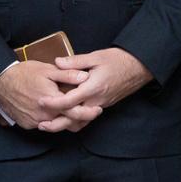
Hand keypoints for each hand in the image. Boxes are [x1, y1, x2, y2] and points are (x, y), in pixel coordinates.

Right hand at [0, 61, 89, 130]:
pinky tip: (58, 112)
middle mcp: (43, 115)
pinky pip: (44, 125)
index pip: (74, 112)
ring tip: (76, 112)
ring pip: (56, 125)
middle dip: (80, 118)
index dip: (88, 112)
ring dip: (66, 120)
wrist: (1, 81)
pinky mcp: (27, 124)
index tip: (97, 109)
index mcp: (51, 101)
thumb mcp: (48, 70)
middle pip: (67, 122)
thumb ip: (68, 74)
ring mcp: (34, 121)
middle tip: (90, 112)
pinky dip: (52, 120)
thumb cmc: (25, 73)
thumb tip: (85, 76)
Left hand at [38, 48, 152, 130]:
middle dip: (56, 124)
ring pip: (82, 121)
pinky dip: (77, 121)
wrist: (140, 67)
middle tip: (41, 124)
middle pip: (74, 118)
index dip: (53, 103)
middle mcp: (96, 100)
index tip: (40, 101)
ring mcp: (101, 104)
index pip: (69, 101)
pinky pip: (88, 118)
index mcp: (93, 88)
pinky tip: (68, 118)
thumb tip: (57, 62)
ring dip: (66, 125)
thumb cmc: (119, 60)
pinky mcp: (104, 105)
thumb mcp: (97, 56)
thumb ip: (76, 61)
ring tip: (51, 124)